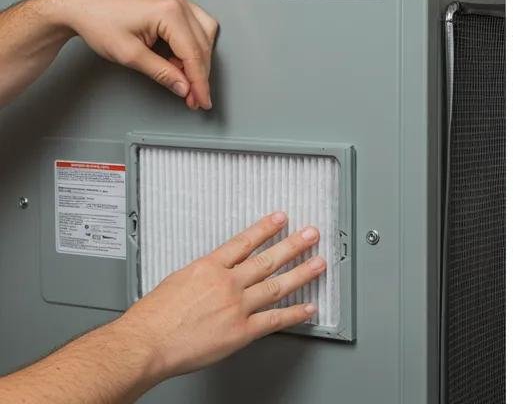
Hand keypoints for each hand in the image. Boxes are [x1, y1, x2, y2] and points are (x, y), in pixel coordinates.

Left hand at [45, 0, 217, 109]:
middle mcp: (178, 1)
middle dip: (200, 73)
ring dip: (198, 58)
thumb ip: (161, 73)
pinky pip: (195, 23)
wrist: (80, 4)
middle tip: (194, 97)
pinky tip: (180, 58)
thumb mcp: (129, 55)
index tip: (202, 100)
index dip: (200, 81)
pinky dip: (192, 43)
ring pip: (205, 32)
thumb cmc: (97, 22)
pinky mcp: (172, 1)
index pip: (194, 53)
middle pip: (202, 44)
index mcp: (170, 12)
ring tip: (184, 78)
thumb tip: (183, 86)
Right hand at [117, 213, 324, 380]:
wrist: (145, 343)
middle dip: (293, 244)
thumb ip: (200, 276)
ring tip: (318, 263)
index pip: (244, 241)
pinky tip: (307, 308)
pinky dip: (293, 314)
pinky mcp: (240, 332)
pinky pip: (273, 320)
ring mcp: (236, 306)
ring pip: (276, 285)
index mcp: (209, 267)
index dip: (266, 228)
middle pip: (267, 259)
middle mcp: (227, 283)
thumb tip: (212, 274)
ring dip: (301, 272)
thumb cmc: (152, 318)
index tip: (281, 218)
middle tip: (311, 234)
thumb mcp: (176, 281)